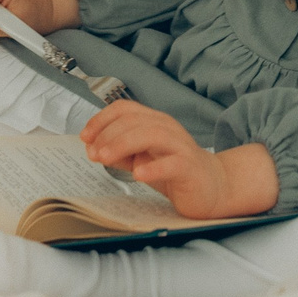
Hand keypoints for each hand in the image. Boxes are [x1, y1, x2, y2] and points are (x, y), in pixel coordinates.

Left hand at [80, 102, 278, 219]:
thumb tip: (93, 147)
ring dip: (124, 144)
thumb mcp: (141, 158)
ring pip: (151, 134)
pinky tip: (139, 174)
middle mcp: (167, 128)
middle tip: (93, 153)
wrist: (212, 187)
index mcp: (154, 122)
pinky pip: (172, 163)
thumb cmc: (174, 170)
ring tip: (106, 159)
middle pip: (134, 120)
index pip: (124, 109)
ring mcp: (180, 146)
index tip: (85, 137)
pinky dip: (154, 167)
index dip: (102, 120)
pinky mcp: (190, 167)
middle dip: (108, 135)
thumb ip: (120, 152)